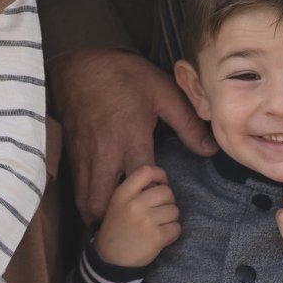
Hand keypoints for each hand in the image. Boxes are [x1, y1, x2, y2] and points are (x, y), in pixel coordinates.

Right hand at [51, 48, 214, 223]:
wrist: (78, 64)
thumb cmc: (123, 75)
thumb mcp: (162, 92)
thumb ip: (187, 123)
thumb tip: (210, 150)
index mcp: (130, 137)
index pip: (142, 180)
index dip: (156, 194)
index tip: (164, 194)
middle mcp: (104, 152)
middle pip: (105, 201)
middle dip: (120, 217)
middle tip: (137, 217)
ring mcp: (84, 155)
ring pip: (86, 199)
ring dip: (101, 212)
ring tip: (119, 217)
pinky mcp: (72, 153)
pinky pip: (77, 187)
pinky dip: (88, 199)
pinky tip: (101, 199)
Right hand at [93, 165, 180, 266]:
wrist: (111, 259)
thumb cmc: (117, 229)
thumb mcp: (117, 204)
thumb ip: (134, 192)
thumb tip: (160, 183)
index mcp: (122, 194)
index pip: (146, 171)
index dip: (159, 174)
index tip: (162, 182)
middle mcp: (134, 205)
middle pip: (166, 191)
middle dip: (168, 201)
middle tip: (160, 210)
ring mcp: (146, 221)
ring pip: (174, 210)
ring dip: (171, 218)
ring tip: (159, 224)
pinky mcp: (157, 237)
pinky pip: (176, 228)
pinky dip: (173, 232)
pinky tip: (162, 235)